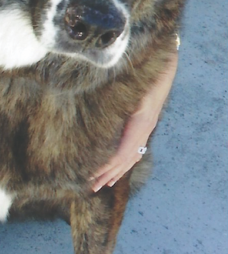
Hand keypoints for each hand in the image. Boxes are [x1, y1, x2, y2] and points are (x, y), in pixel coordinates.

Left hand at [91, 50, 178, 191]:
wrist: (162, 65)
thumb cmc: (142, 74)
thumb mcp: (128, 90)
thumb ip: (113, 105)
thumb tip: (91, 118)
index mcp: (139, 123)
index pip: (121, 153)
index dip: (106, 167)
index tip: (90, 176)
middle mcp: (144, 129)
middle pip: (126, 160)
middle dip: (108, 175)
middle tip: (91, 187)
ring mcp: (146, 127)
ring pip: (132, 156)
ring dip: (117, 171)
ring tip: (103, 183)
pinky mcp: (145, 124)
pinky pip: (135, 148)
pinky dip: (126, 161)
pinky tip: (119, 166)